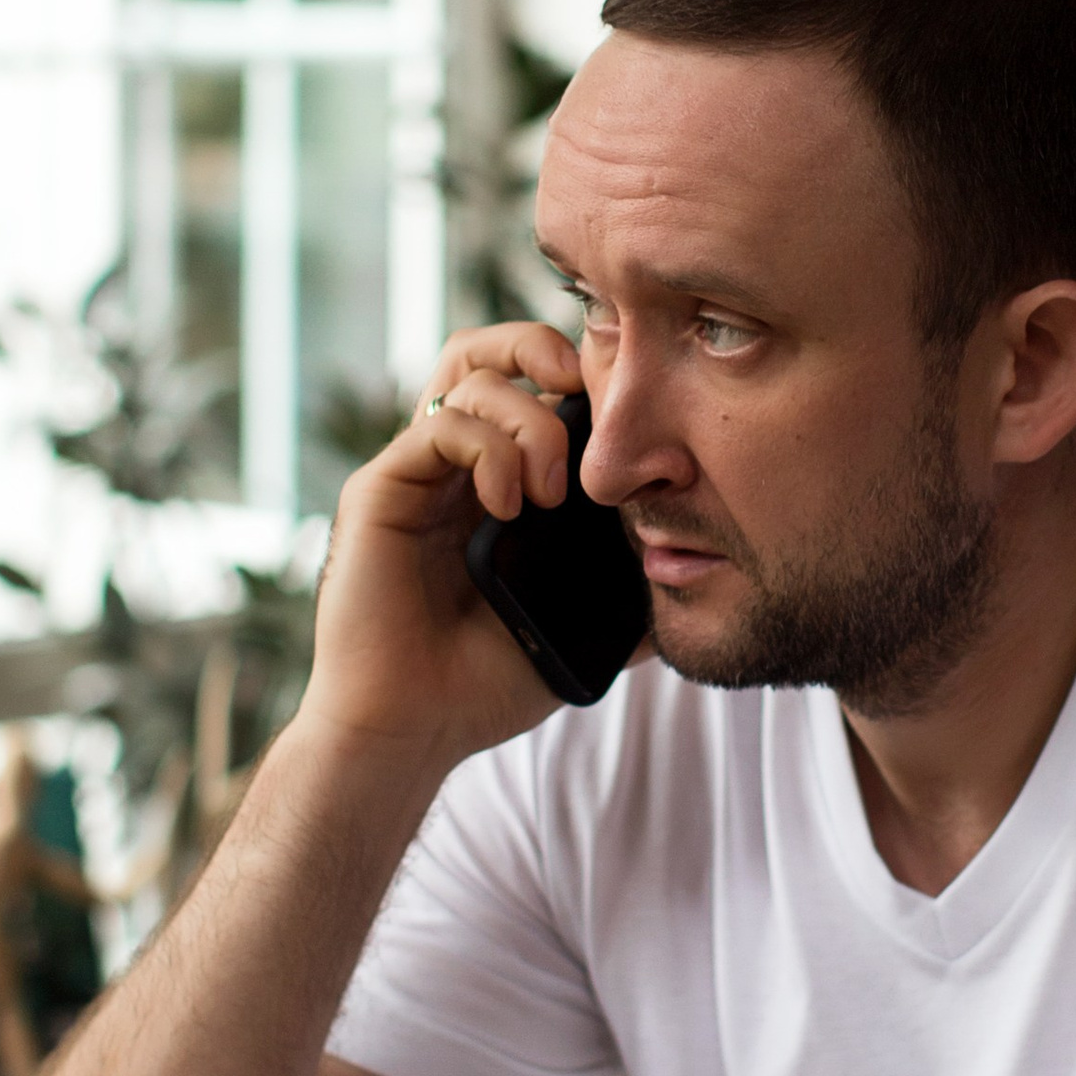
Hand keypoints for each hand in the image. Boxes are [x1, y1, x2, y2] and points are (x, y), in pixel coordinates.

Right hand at [303, 319, 588, 768]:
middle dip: (541, 346)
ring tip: (548, 494)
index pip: (526, 384)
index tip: (621, 410)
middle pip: (485, 351)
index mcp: (493, 483)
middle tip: (584, 392)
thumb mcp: (581, 629)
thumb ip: (631, 593)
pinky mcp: (381, 490)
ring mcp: (414, 473)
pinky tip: (509, 505)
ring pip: (470, 376)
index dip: (573, 373)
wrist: (411, 730)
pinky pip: (441, 427)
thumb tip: (694, 572)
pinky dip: (490, 449)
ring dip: (529, 421)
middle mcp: (450, 466)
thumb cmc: (483, 685)